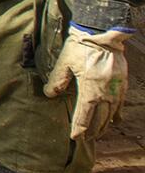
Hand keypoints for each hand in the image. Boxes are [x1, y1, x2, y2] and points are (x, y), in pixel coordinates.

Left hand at [44, 23, 130, 139]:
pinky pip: (121, 104)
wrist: (103, 34)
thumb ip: (56, 81)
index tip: (75, 137)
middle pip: (100, 118)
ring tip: (97, 133)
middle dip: (92, 130)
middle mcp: (105, 92)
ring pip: (111, 113)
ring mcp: (116, 88)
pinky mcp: (122, 83)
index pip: (84, 114)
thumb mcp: (64, 62)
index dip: (79, 128)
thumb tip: (49, 94)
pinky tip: (115, 121)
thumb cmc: (81, 47)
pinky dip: (117, 114)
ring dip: (104, 125)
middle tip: (85, 138)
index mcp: (90, 88)